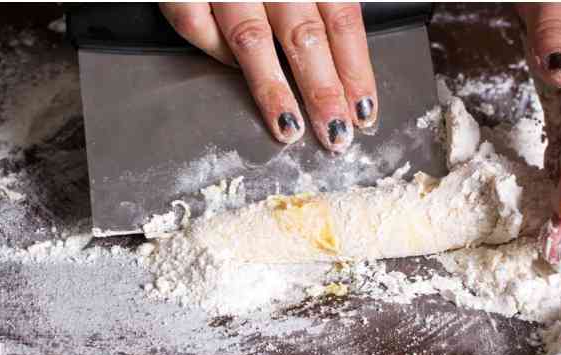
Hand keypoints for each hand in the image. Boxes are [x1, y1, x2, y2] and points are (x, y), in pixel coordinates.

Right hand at [160, 2, 376, 150]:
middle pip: (305, 34)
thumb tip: (340, 55)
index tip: (364, 111)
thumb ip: (319, 1)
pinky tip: (230, 75)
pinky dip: (213, 51)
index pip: (343, 19)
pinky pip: (197, 25)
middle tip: (334, 135)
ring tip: (288, 129)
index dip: (356, 67)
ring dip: (272, 88)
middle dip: (322, 89)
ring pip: (252, 39)